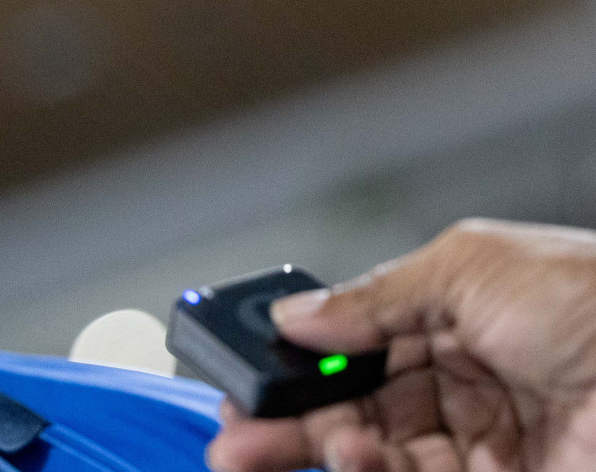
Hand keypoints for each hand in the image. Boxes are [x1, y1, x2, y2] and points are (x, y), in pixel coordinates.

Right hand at [204, 219, 595, 471]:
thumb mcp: (468, 265)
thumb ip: (374, 296)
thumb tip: (299, 316)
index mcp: (448, 312)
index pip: (350, 345)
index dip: (296, 364)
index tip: (247, 378)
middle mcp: (460, 377)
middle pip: (352, 406)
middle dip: (286, 421)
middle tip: (234, 436)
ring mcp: (484, 438)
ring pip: (376, 452)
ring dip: (326, 448)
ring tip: (287, 444)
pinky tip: (352, 454)